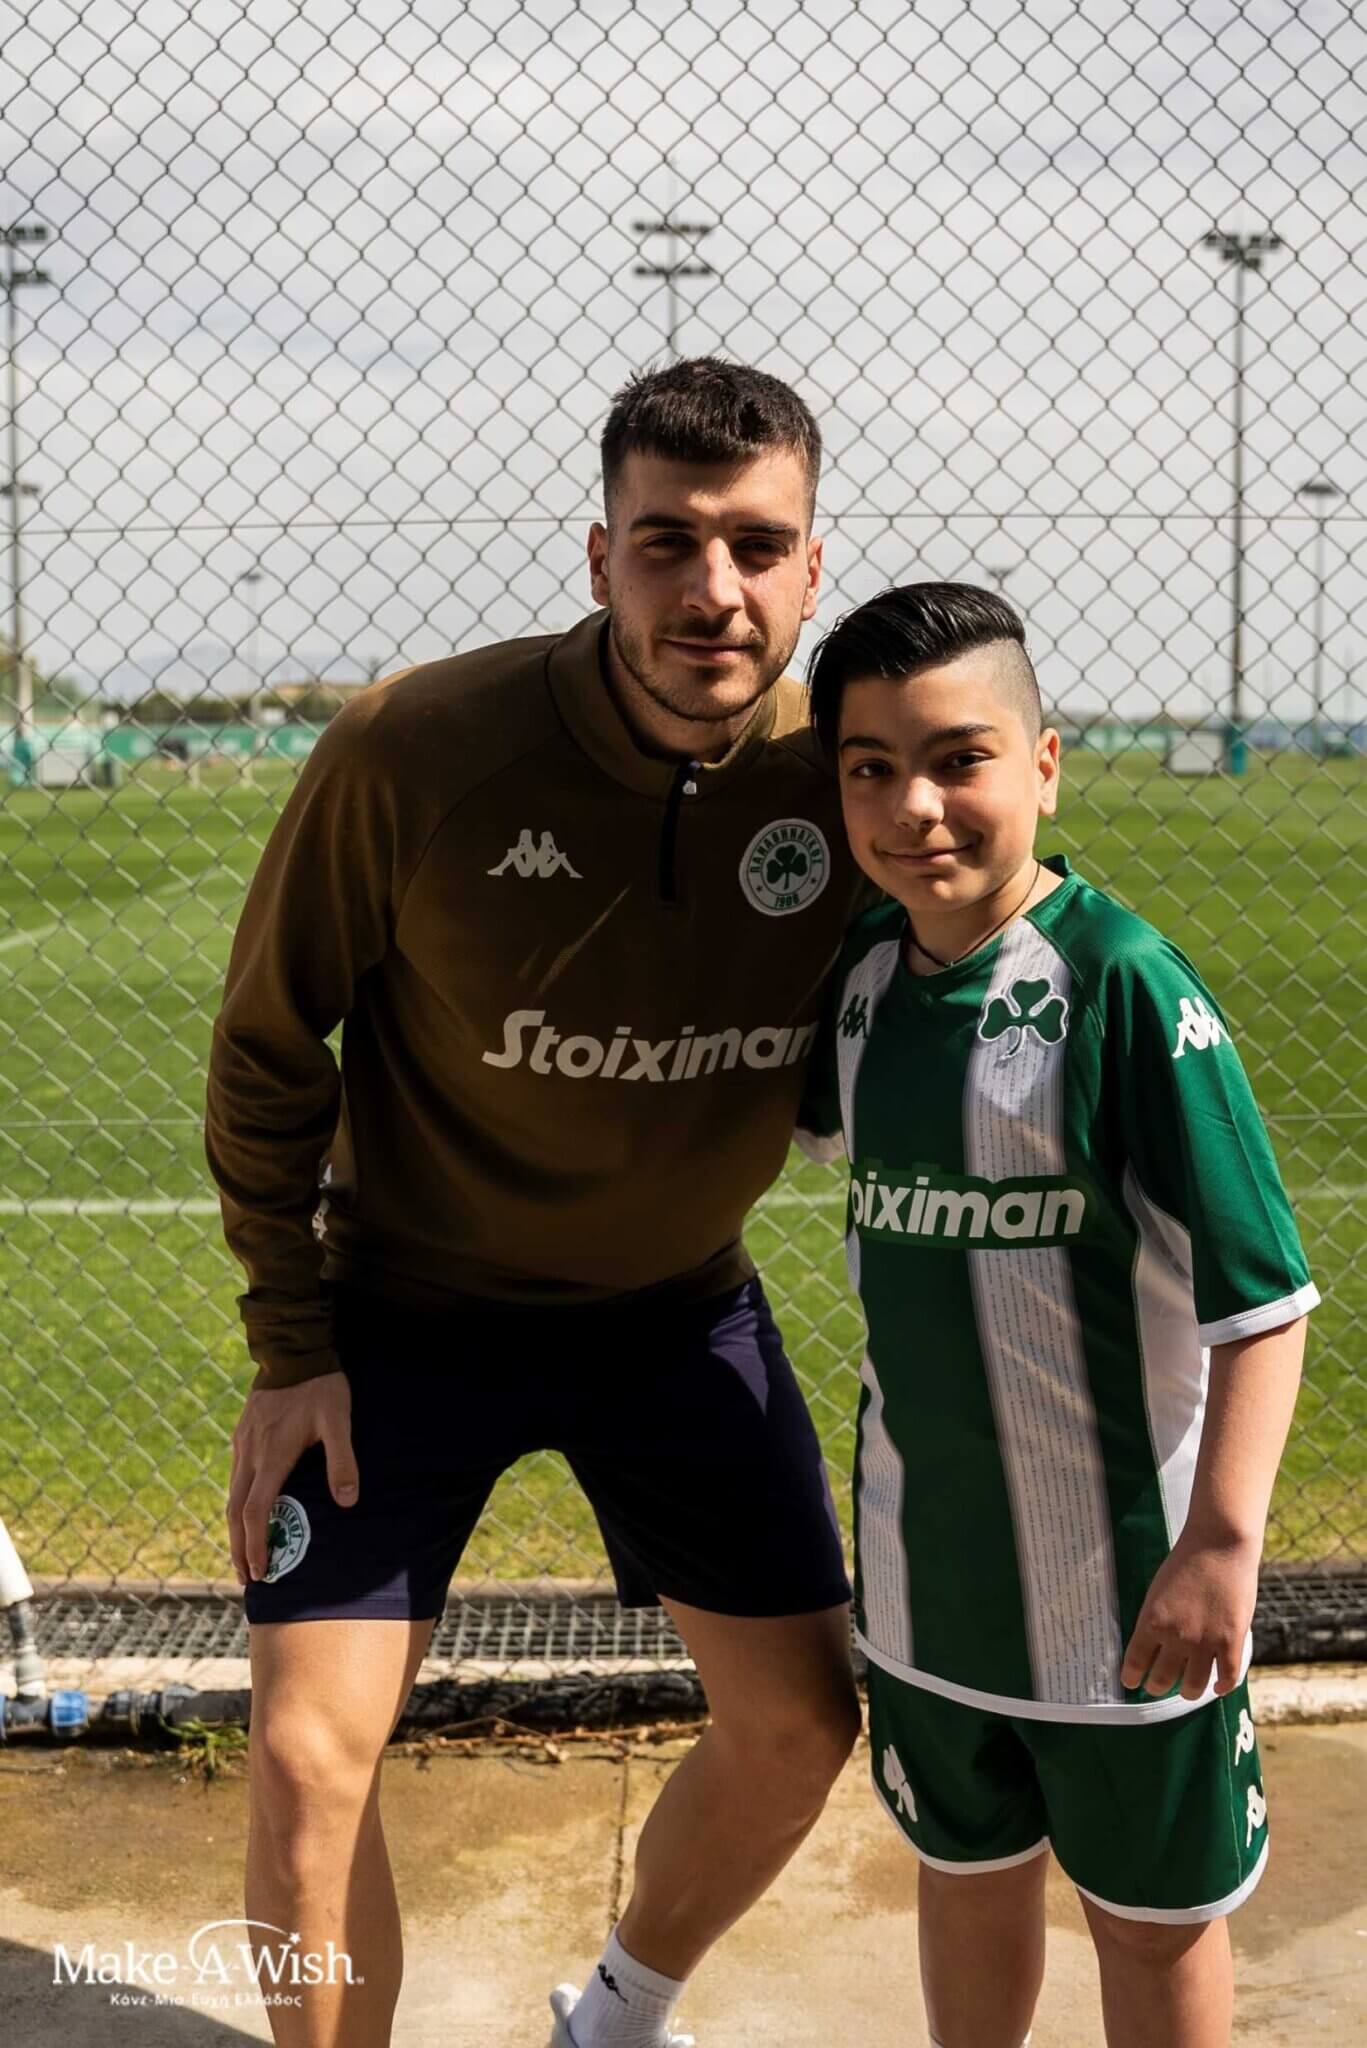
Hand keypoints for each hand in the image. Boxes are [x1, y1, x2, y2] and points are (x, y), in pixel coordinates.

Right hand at [227, 1371, 357, 1584]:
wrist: (293, 1349)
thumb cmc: (320, 1386)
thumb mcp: (338, 1421)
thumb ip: (342, 1461)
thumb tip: (347, 1502)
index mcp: (271, 1456)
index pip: (256, 1513)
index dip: (255, 1545)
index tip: (260, 1571)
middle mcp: (250, 1454)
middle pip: (235, 1512)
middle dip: (239, 1547)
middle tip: (246, 1577)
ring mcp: (242, 1442)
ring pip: (232, 1494)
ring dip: (236, 1527)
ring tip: (245, 1552)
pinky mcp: (242, 1433)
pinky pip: (235, 1475)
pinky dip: (238, 1502)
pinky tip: (248, 1509)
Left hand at [1120, 1533, 1259, 1700]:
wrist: (1219, 1544)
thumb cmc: (1186, 1561)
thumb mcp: (1158, 1590)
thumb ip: (1156, 1619)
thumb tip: (1153, 1643)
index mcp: (1151, 1621)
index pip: (1135, 1662)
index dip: (1132, 1677)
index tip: (1131, 1683)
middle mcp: (1175, 1637)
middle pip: (1162, 1679)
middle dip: (1157, 1687)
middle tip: (1158, 1687)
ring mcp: (1204, 1642)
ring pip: (1193, 1686)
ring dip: (1188, 1692)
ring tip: (1187, 1691)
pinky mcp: (1231, 1642)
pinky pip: (1227, 1678)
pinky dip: (1221, 1687)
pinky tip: (1217, 1687)